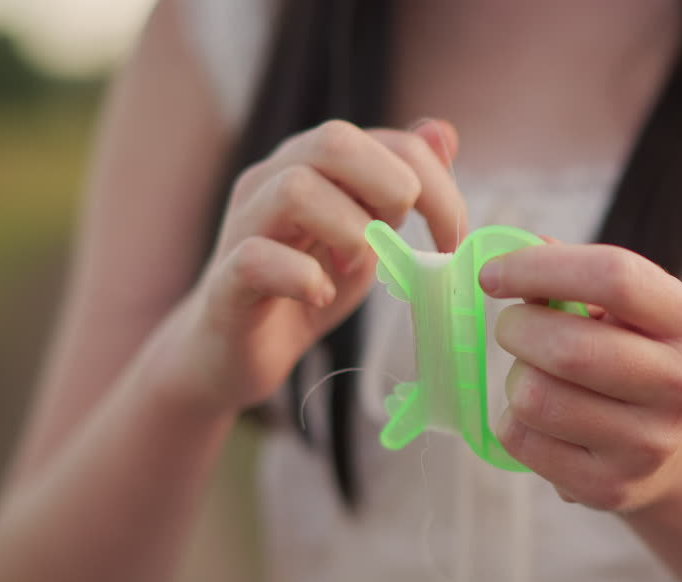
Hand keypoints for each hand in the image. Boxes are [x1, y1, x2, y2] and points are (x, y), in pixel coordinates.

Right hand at [166, 118, 465, 411]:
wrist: (236, 349)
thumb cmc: (305, 287)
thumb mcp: (368, 236)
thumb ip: (400, 188)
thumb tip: (444, 133)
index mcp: (315, 164)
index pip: (386, 140)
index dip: (435, 185)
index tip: (453, 239)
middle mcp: (274, 179)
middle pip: (334, 141)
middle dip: (390, 188)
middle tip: (400, 239)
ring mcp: (245, 224)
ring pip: (295, 189)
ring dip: (348, 232)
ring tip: (354, 268)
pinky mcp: (227, 277)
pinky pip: (257, 258)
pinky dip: (302, 278)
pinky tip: (320, 297)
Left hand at [479, 243, 681, 511]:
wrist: (672, 448)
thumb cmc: (629, 355)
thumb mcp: (623, 309)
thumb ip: (571, 274)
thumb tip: (512, 250)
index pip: (614, 276)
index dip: (540, 267)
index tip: (493, 274)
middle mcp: (681, 385)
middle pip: (568, 348)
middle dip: (517, 329)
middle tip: (511, 327)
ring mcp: (648, 444)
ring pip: (536, 398)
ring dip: (515, 378)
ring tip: (533, 374)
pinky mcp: (609, 487)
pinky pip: (522, 440)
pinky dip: (512, 420)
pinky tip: (538, 417)